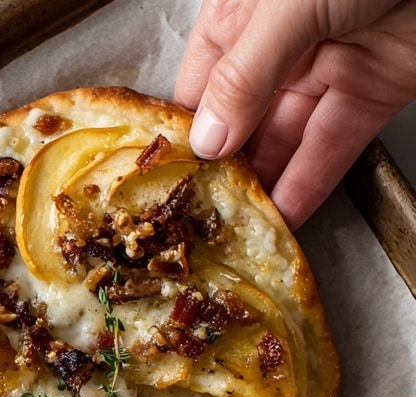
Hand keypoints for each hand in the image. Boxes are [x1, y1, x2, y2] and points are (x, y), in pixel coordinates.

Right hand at [174, 0, 415, 228]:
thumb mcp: (286, 5)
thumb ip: (244, 76)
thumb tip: (208, 141)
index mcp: (241, 16)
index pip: (199, 89)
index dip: (183, 137)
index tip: (169, 185)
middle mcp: (277, 47)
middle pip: (239, 124)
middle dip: (223, 172)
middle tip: (199, 221)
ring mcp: (327, 68)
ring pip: (284, 141)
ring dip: (263, 188)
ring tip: (236, 230)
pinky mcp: (372, 91)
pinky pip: (332, 148)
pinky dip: (310, 185)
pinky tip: (285, 217)